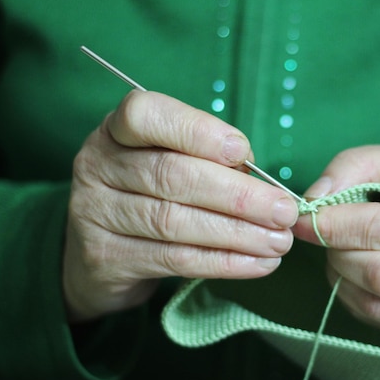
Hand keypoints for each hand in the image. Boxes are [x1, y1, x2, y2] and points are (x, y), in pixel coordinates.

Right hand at [63, 91, 298, 321]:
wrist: (101, 253)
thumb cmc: (151, 194)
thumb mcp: (172, 162)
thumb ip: (209, 160)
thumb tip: (258, 177)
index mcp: (117, 130)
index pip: (147, 116)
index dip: (198, 132)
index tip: (244, 153)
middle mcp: (98, 166)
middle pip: (173, 176)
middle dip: (238, 195)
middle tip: (284, 211)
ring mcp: (95, 213)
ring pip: (175, 222)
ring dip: (237, 233)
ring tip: (278, 242)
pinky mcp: (106, 258)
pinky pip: (174, 260)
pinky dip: (222, 262)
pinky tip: (257, 264)